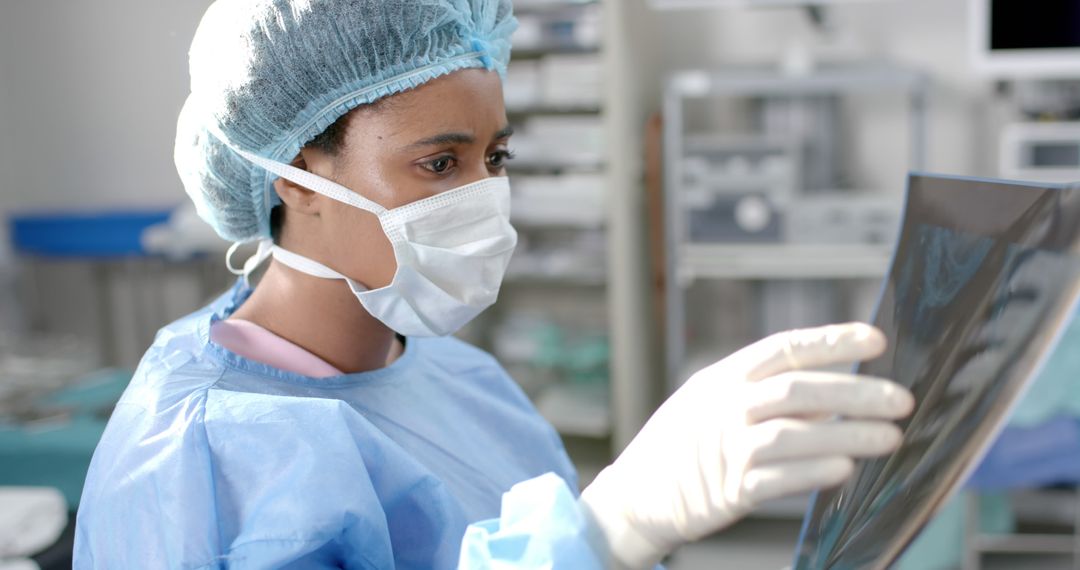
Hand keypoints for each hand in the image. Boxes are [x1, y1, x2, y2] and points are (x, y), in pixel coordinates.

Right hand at [578, 323, 914, 569]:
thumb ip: (764, 392)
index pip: (784, 349)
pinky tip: (845, 468)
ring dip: (846, 433)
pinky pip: (777, 479)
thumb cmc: (684, 444)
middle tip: (901, 399)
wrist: (637, 493)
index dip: (831, 341)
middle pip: (797, 390)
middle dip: (855, 392)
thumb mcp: (712, 401)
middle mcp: (725, 407)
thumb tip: (835, 388)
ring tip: (889, 437)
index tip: (876, 340)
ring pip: (793, 433)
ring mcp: (725, 448)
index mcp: (724, 377)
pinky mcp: (729, 490)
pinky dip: (813, 471)